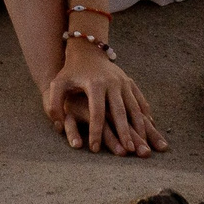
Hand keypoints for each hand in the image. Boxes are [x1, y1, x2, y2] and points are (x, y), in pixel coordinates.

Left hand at [43, 41, 168, 156]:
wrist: (88, 51)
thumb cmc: (70, 72)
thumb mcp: (58, 84)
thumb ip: (54, 103)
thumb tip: (57, 125)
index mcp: (94, 85)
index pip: (96, 113)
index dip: (95, 132)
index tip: (95, 149)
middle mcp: (112, 83)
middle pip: (120, 112)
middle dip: (124, 133)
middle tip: (128, 151)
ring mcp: (123, 82)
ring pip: (134, 107)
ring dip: (139, 126)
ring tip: (142, 144)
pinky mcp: (130, 82)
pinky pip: (140, 100)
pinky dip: (145, 114)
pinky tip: (149, 128)